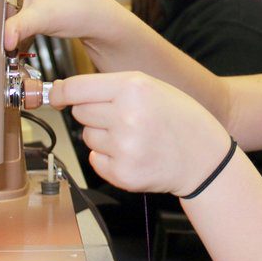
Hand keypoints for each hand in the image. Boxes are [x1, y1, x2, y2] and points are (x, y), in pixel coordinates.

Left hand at [51, 71, 231, 196]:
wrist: (205, 158)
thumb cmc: (180, 119)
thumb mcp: (152, 87)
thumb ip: (111, 86)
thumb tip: (66, 92)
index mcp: (134, 88)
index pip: (76, 88)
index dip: (61, 93)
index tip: (56, 96)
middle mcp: (127, 116)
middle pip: (80, 112)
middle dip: (94, 113)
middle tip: (122, 117)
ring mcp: (124, 147)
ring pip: (87, 137)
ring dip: (103, 136)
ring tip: (133, 137)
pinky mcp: (123, 174)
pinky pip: (96, 160)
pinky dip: (109, 158)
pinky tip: (134, 154)